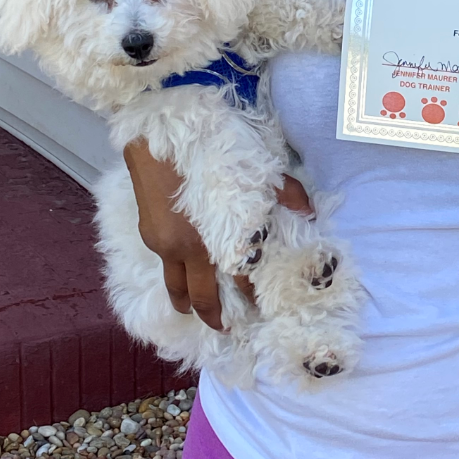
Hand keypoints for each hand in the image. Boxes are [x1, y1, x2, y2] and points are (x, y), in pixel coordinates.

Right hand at [123, 140, 311, 328]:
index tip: (259, 310)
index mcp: (223, 236)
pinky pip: (163, 266)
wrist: (161, 128)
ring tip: (194, 314)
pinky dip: (172, 278)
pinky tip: (177, 277)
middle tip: (226, 330)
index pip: (242, 278)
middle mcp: (193, 248)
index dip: (251, 296)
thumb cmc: (213, 143)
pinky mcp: (149, 232)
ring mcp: (166, 243)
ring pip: (175, 287)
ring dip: (186, 304)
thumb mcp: (257, 166)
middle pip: (203, 296)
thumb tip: (309, 211)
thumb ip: (285, 193)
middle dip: (215, 316)